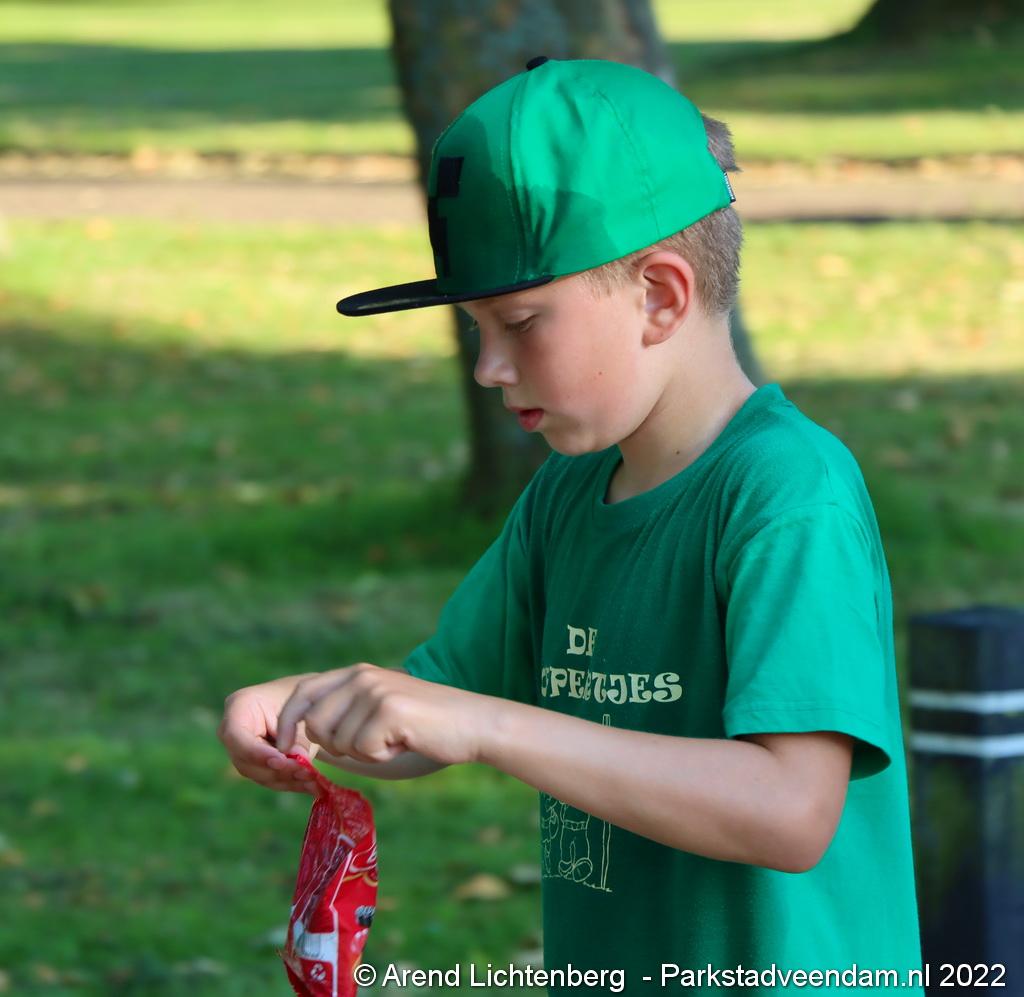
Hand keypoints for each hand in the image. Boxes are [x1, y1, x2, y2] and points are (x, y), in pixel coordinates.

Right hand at [218, 673, 321, 793]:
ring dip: (287, 780)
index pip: (237, 736)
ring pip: (258, 774)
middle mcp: (232, 731)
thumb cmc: (300, 699)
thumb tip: (299, 760)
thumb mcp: (300, 709)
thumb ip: (296, 733)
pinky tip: (311, 785)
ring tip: (312, 781)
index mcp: (239, 706)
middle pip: (246, 761)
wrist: (303, 702)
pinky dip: (290, 782)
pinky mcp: (254, 764)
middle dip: (277, 770)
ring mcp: (241, 750)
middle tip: (305, 772)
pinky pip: (268, 779)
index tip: (281, 760)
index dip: (257, 753)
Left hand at [275, 663, 493, 767]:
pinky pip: (362, 751)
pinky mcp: (388, 710)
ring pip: (338, 741)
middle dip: (335, 746)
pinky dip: (382, 757)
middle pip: (314, 723)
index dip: (287, 722)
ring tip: (393, 739)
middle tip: (370, 746)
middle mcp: (362, 676)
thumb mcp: (379, 709)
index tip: (288, 749)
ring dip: (364, 753)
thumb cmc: (426, 726)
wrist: (472, 723)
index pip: (302, 693)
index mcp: (356, 673)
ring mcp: (375, 690)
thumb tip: (305, 740)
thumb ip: (346, 714)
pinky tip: (404, 742)